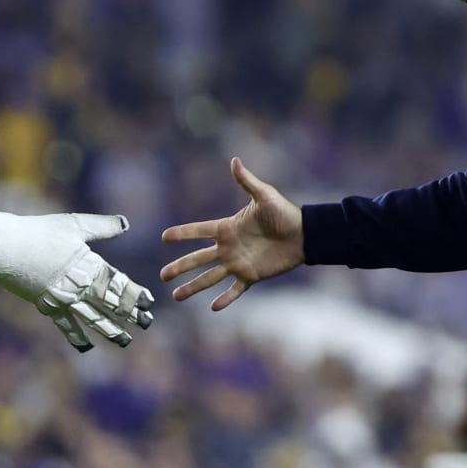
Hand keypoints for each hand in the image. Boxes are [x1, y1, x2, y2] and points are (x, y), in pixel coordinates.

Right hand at [28, 213, 155, 351]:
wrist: (3, 248)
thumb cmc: (39, 231)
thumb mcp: (74, 225)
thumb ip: (103, 226)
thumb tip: (127, 223)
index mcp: (89, 266)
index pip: (119, 284)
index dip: (135, 294)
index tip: (150, 303)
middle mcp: (79, 286)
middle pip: (110, 303)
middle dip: (130, 314)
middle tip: (147, 324)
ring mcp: (63, 299)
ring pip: (92, 318)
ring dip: (110, 330)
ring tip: (126, 341)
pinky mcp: (47, 306)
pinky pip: (65, 325)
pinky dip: (76, 337)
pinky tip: (87, 347)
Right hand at [160, 157, 303, 309]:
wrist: (304, 234)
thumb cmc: (284, 212)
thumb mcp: (264, 195)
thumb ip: (247, 181)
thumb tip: (234, 160)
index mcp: (227, 228)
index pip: (198, 231)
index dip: (182, 233)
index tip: (164, 237)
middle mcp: (228, 247)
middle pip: (197, 259)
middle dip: (180, 267)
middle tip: (162, 275)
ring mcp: (238, 263)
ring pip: (210, 277)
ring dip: (193, 287)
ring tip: (176, 296)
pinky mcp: (251, 275)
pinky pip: (235, 289)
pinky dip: (225, 298)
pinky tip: (213, 307)